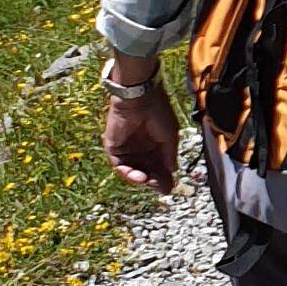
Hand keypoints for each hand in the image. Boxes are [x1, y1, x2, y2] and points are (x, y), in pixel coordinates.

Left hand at [102, 74, 179, 194]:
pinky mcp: (114, 147)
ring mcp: (127, 149)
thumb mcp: (170, 136)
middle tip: (158, 187)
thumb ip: (169, 155)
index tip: (169, 187)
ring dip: (139, 179)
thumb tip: (172, 171)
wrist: (140, 98)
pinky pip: (118, 165)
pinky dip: (127, 173)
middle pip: (146, 172)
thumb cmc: (158, 112)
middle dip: (152, 181)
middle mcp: (141, 149)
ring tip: (146, 180)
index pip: (158, 167)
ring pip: (132, 171)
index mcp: (155, 145)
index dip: (163, 178)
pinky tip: (138, 176)